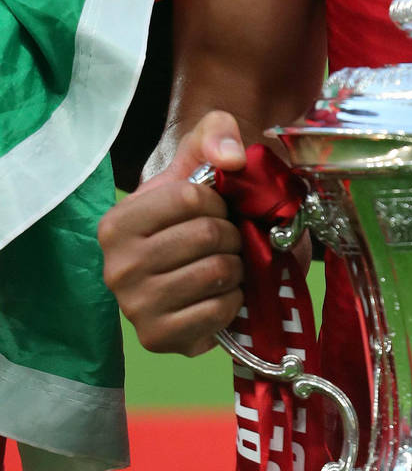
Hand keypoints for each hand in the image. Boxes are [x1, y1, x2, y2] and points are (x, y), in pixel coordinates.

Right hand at [98, 112, 246, 356]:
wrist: (202, 264)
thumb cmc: (199, 207)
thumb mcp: (203, 154)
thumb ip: (217, 132)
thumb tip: (231, 157)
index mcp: (117, 222)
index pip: (189, 198)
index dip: (217, 200)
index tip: (214, 208)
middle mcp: (116, 267)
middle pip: (206, 236)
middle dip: (231, 234)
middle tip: (226, 239)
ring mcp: (134, 307)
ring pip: (215, 273)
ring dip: (236, 266)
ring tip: (225, 263)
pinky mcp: (159, 339)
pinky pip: (217, 312)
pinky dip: (233, 301)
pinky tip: (220, 293)